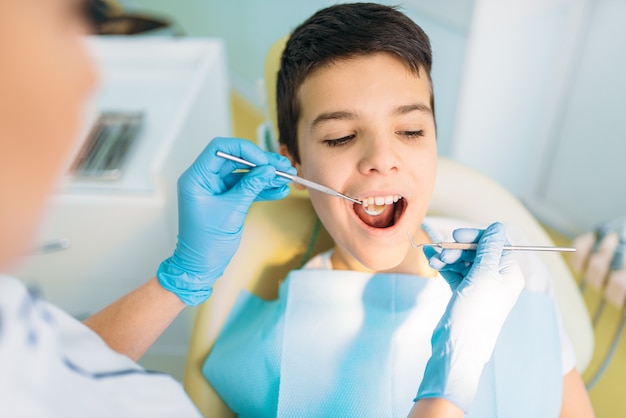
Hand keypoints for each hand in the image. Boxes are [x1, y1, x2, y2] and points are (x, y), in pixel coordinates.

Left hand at [157, 138, 294, 305]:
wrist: (201, 266)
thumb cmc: (206, 242)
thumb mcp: (231, 211)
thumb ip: (250, 187)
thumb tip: (267, 169)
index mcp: (197, 178)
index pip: (220, 149)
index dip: (245, 150)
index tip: (265, 160)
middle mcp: (205, 179)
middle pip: (236, 159)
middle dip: (261, 163)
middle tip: (283, 167)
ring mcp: (216, 189)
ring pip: (244, 174)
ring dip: (265, 176)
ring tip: (287, 179)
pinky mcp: (226, 199)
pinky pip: (246, 188)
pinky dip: (262, 189)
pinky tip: (279, 191)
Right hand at [415, 222, 524, 411]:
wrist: (458, 347)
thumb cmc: (475, 312)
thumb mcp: (483, 275)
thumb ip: (489, 248)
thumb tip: (498, 226)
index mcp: (509, 274)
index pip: (496, 244)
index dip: (476, 237)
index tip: (456, 237)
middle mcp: (498, 279)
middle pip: (478, 251)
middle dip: (458, 248)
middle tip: (441, 250)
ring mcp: (481, 287)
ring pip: (464, 261)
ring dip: (447, 256)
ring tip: (431, 258)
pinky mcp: (465, 294)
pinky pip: (455, 272)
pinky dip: (444, 265)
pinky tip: (431, 261)